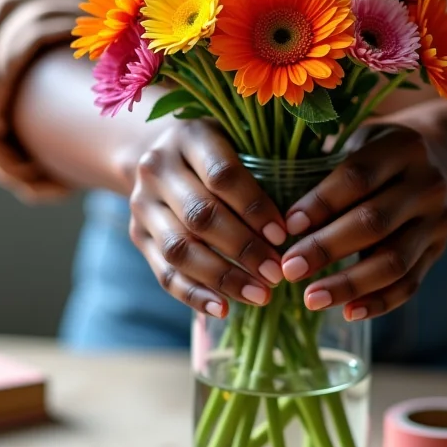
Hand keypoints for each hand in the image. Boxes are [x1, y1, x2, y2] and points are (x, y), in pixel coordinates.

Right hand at [129, 120, 287, 317]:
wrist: (156, 154)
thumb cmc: (216, 150)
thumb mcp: (238, 139)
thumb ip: (267, 163)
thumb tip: (309, 213)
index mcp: (190, 137)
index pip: (222, 175)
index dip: (254, 208)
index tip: (283, 235)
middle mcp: (158, 168)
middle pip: (200, 215)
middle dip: (243, 249)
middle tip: (277, 273)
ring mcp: (143, 204)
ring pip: (179, 249)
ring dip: (222, 277)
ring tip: (260, 296)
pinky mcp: (138, 236)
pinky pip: (163, 273)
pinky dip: (193, 295)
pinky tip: (223, 310)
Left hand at [280, 126, 446, 319]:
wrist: (443, 159)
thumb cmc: (377, 153)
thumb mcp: (356, 141)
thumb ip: (322, 164)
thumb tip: (271, 208)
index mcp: (403, 147)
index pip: (358, 178)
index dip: (321, 203)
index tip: (286, 226)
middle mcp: (427, 184)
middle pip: (375, 222)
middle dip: (327, 249)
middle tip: (288, 269)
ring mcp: (437, 221)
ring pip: (394, 260)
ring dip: (349, 284)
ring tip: (311, 299)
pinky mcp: (438, 250)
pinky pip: (410, 284)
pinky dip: (379, 302)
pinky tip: (348, 313)